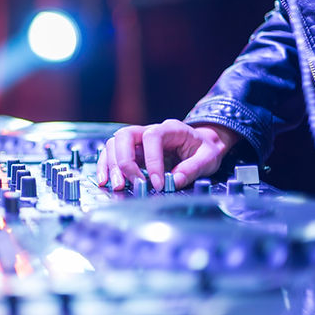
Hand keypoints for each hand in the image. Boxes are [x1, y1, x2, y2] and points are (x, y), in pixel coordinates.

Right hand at [96, 120, 239, 190]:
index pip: (152, 137)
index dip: (151, 160)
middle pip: (125, 136)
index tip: (157, 183)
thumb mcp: (209, 157)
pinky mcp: (131, 151)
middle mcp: (149, 130)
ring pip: (114, 144)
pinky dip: (105, 166)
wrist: (202, 145)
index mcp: (170, 128)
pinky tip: (105, 180)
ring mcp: (137, 140)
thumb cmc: (205, 149)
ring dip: (112, 165)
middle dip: (124, 161)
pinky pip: (111, 154)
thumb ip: (194, 168)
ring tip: (117, 186)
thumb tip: (175, 181)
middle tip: (129, 183)